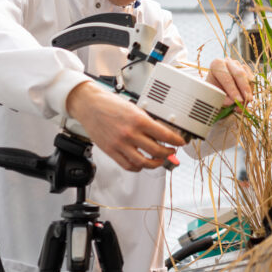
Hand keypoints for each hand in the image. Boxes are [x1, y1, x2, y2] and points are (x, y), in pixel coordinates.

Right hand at [66, 81, 184, 171]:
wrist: (90, 105)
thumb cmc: (110, 104)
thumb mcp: (134, 108)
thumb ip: (146, 121)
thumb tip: (161, 131)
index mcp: (139, 120)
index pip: (165, 135)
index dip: (176, 141)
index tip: (181, 142)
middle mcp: (130, 134)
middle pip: (157, 151)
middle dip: (168, 153)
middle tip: (172, 151)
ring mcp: (120, 144)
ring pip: (144, 162)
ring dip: (155, 163)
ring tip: (159, 160)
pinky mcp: (111, 151)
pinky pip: (128, 165)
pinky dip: (138, 167)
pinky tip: (142, 164)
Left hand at [206, 58, 253, 106]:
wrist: (217, 90)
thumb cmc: (214, 92)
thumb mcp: (215, 96)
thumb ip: (224, 100)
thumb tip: (235, 104)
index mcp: (217, 65)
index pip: (227, 77)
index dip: (233, 90)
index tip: (237, 100)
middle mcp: (229, 62)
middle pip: (240, 74)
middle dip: (244, 89)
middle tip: (247, 101)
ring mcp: (239, 65)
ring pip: (248, 77)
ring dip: (248, 92)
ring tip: (245, 104)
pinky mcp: (247, 70)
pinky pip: (252, 81)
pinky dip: (251, 91)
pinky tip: (247, 99)